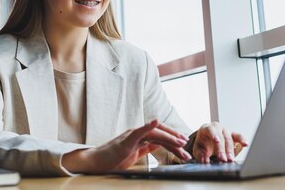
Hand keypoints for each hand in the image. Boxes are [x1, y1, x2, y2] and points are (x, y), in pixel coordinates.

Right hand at [62, 119, 191, 173]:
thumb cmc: (113, 159)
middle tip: (186, 146)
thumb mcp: (135, 154)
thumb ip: (146, 147)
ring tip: (180, 142)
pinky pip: (138, 131)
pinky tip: (156, 122)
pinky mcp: (126, 140)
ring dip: (169, 137)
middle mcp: (137, 133)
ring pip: (154, 132)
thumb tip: (159, 144)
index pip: (160, 136)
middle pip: (160, 133)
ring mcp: (131, 135)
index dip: (173, 140)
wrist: (97, 162)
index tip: (184, 147)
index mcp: (140, 137)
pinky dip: (148, 125)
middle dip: (175, 139)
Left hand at [191, 122, 247, 162]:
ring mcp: (226, 130)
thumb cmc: (202, 143)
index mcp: (207, 128)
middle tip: (223, 159)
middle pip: (221, 137)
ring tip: (230, 159)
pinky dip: (242, 140)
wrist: (207, 140)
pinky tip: (246, 144)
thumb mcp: (197, 149)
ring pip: (230, 139)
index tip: (217, 141)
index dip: (214, 135)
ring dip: (230, 150)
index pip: (211, 130)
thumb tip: (205, 161)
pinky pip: (238, 136)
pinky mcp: (233, 135)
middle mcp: (217, 127)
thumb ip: (200, 155)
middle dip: (223, 149)